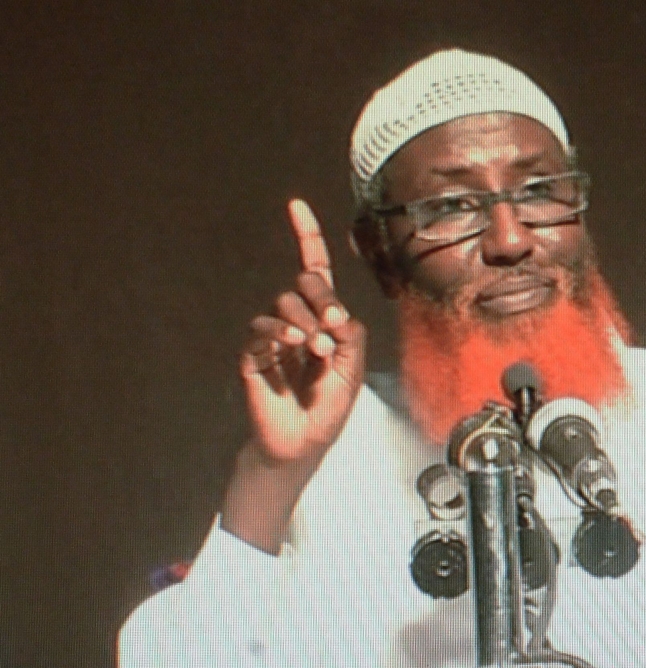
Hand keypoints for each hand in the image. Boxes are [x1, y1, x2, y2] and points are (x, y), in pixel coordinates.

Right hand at [239, 199, 365, 464]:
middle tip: (334, 322)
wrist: (301, 446)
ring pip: (285, 302)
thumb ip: (352, 339)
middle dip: (322, 294)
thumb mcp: (353, 373)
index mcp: (324, 319)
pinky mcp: (253, 354)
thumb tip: (338, 313)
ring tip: (317, 350)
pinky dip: (279, 330)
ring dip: (305, 321)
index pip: (316, 271)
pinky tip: (293, 343)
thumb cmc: (328, 411)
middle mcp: (298, 320)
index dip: (307, 236)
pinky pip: (261, 327)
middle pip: (305, 281)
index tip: (295, 205)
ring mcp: (274, 336)